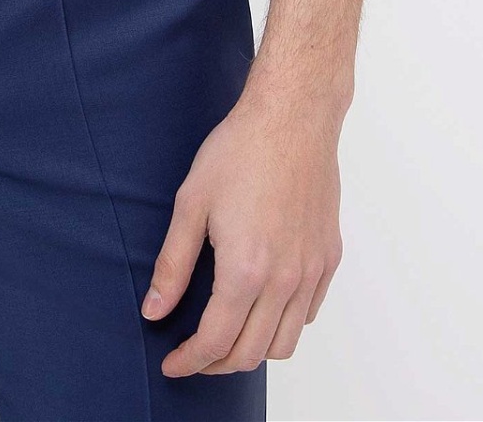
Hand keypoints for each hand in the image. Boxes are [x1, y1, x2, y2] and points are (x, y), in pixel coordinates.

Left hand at [142, 86, 344, 376]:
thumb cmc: (239, 152)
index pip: (215, 342)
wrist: (292, 118)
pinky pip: (307, 313)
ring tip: (226, 334)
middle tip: (193, 354)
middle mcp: (284, 281)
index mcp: (245, 270)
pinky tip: (260, 303)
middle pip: (250, 354)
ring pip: (284, 343)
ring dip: (252, 350)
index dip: (189, 361)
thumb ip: (172, 265)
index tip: (172, 364)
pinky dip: (283, 323)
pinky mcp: (328, 258)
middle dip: (216, 364)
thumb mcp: (190, 204)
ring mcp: (311, 272)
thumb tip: (153, 311)